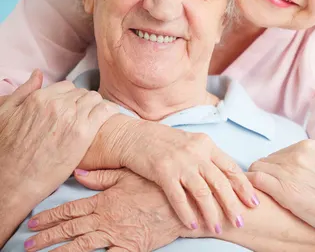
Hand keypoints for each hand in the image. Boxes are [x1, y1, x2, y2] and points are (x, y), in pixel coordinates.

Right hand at [0, 70, 118, 206]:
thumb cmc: (6, 151)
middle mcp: (57, 104)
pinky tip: (109, 117)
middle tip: (83, 115)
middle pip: (82, 93)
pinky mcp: (84, 132)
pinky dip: (110, 111)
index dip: (70, 97)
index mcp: (40, 98)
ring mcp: (72, 117)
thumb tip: (38, 74)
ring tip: (94, 118)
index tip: (72, 107)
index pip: (67, 86)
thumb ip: (24, 91)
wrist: (15, 180)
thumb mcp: (5, 114)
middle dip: (83, 102)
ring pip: (95, 99)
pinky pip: (105, 111)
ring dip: (95, 106)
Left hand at [25, 169, 197, 251]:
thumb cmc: (157, 188)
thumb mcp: (129, 176)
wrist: (182, 205)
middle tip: (29, 244)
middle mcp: (106, 219)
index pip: (72, 209)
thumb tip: (79, 173)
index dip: (51, 216)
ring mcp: (116, 235)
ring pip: (82, 246)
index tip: (34, 222)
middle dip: (47, 237)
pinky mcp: (129, 248)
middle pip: (71, 229)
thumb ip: (103, 177)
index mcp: (104, 200)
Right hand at [118, 121, 258, 231]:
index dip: (244, 186)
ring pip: (202, 192)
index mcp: (207, 145)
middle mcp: (197, 152)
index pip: (231, 168)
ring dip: (211, 213)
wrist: (134, 136)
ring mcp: (180, 162)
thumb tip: (227, 177)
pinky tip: (192, 225)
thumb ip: (208, 158)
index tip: (254, 202)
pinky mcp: (162, 171)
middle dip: (232, 204)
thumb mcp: (191, 144)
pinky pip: (178, 197)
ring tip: (217, 228)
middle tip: (240, 221)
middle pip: (220, 182)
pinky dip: (186, 212)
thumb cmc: (165, 143)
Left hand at [248, 140, 314, 251]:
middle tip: (272, 191)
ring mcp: (289, 170)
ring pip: (257, 167)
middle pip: (268, 160)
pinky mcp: (282, 189)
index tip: (281, 181)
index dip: (279, 168)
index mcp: (311, 147)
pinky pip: (254, 180)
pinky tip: (253, 198)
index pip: (282, 152)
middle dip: (268, 174)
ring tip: (262, 196)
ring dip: (257, 181)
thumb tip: (311, 169)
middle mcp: (298, 154)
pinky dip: (250, 187)